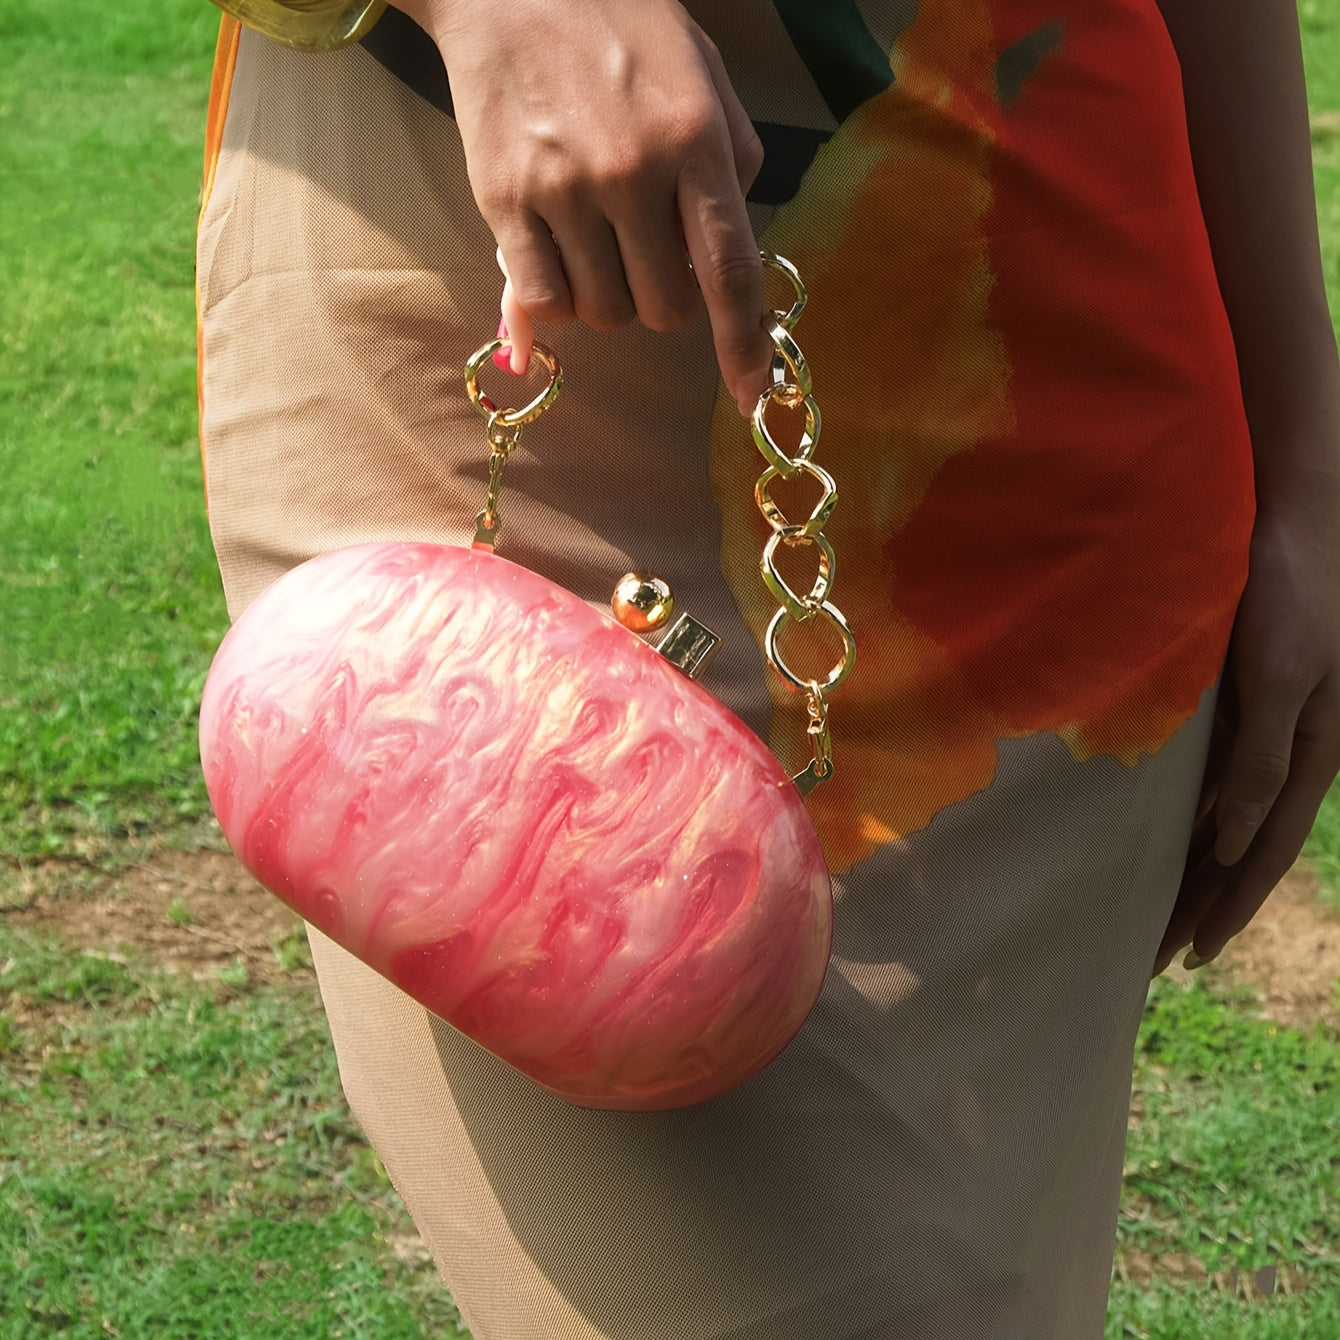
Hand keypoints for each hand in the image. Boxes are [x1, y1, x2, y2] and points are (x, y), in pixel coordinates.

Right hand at [394, 0, 771, 412]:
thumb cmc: (618, 25)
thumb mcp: (703, 74)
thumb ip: (731, 162)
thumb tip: (726, 255)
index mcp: (696, 140)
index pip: (731, 270)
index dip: (744, 344)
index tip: (750, 396)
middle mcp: (634, 172)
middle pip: (665, 310)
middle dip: (664, 298)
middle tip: (646, 250)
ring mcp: (565, 189)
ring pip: (605, 313)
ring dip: (609, 294)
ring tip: (597, 234)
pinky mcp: (505, 201)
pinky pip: (545, 299)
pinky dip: (558, 296)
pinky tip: (558, 249)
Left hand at [1152, 481, 1339, 975]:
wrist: (1282, 524)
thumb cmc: (1289, 595)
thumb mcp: (1281, 678)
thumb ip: (1262, 759)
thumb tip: (1230, 843)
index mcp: (1307, 756)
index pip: (1260, 850)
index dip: (1228, 904)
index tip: (1190, 952)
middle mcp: (1283, 754)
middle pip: (1236, 848)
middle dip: (1200, 903)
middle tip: (1151, 955)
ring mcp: (1258, 733)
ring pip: (1218, 820)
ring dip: (1186, 869)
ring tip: (1147, 915)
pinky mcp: (1232, 708)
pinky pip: (1204, 780)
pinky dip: (1180, 819)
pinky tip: (1151, 839)